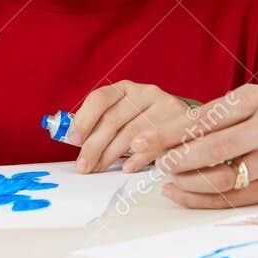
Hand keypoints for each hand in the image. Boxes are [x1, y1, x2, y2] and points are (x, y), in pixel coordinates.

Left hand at [67, 81, 194, 173]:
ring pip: (131, 133)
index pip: (99, 98)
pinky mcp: (179, 121)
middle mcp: (143, 92)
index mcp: (123, 89)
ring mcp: (163, 105)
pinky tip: (127, 167)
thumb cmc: (145, 123)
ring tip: (100, 168)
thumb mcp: (123, 117)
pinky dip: (138, 158)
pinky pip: (155, 143)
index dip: (84, 119)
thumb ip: (100, 124)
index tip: (74, 140)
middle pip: (113, 119)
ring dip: (112, 154)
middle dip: (94, 146)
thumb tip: (74, 141)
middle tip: (84, 166)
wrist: (183, 123)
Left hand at [128, 86, 257, 207]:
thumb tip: (167, 137)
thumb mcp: (257, 103)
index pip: (201, 118)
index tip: (139, 142)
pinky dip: (203, 198)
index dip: (166, 133)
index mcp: (255, 99)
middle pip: (209, 147)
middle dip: (173, 158)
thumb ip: (220, 117)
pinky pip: (235, 197)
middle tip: (151, 164)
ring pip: (221, 176)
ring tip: (168, 180)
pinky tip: (183, 194)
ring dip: (187, 182)